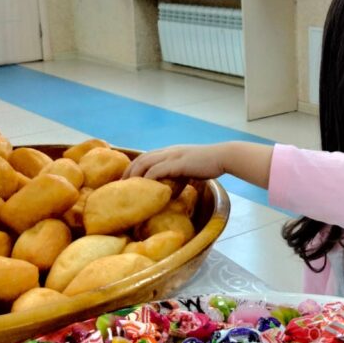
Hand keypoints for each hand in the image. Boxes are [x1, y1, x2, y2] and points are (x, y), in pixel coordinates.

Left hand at [124, 141, 273, 188]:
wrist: (223, 156)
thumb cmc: (210, 165)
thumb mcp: (191, 169)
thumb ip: (180, 176)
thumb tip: (172, 190)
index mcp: (170, 152)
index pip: (146, 157)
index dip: (135, 168)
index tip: (127, 181)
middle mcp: (168, 151)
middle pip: (141, 159)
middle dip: (129, 172)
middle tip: (120, 186)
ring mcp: (173, 156)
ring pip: (146, 162)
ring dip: (134, 175)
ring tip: (127, 188)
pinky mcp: (178, 163)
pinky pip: (157, 170)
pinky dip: (148, 178)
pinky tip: (143, 188)